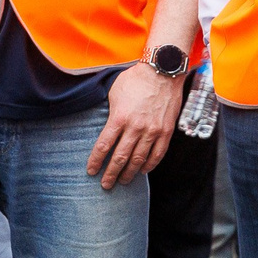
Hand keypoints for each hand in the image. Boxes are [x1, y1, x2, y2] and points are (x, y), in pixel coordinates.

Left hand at [88, 63, 180, 189]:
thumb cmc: (135, 80)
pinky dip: (149, 164)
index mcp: (118, 118)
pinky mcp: (165, 131)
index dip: (96, 161)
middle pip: (120, 157)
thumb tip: (107, 128)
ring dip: (129, 173)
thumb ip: (111, 113)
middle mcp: (135, 127)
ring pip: (138, 159)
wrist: (161, 71)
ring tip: (123, 181)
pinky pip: (157, 154)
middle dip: (111, 173)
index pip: (104, 146)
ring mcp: (152, 131)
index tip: (91, 171)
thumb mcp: (114, 93)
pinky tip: (143, 171)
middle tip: (105, 185)